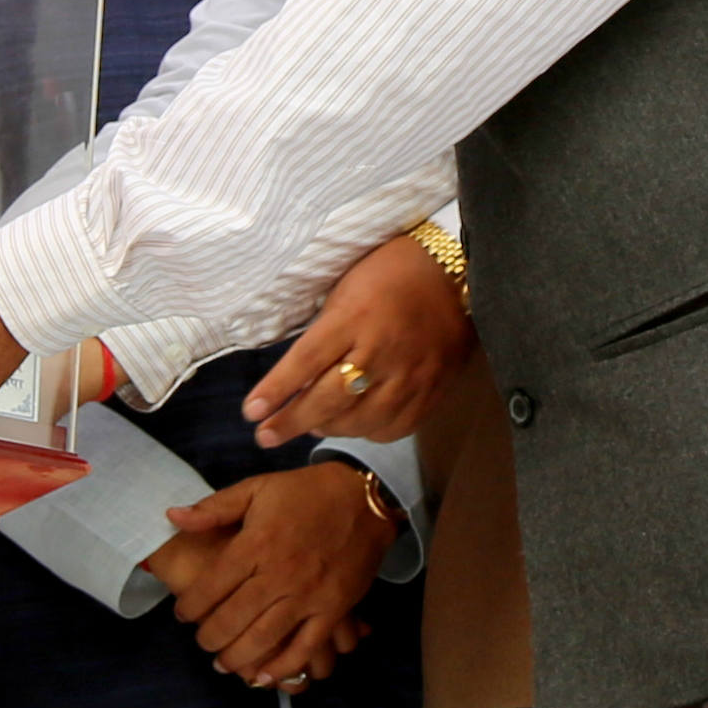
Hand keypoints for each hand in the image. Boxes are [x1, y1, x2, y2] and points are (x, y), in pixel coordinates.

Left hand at [147, 463, 392, 687]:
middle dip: (210, 637)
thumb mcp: (256, 488)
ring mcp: (307, 595)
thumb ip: (213, 508)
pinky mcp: (333, 610)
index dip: (190, 606)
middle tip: (203, 642)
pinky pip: (305, 647)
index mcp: (255, 544)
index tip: (182, 614)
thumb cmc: (306, 492)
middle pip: (232, 618)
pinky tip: (264, 678)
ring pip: (264, 638)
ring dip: (238, 657)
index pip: (211, 586)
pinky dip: (283, 668)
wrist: (365, 497)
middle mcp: (278, 574)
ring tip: (223, 664)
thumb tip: (172, 516)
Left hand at [247, 232, 471, 446]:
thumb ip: (324, 334)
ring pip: (361, 421)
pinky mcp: (433, 389)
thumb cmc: (389, 273)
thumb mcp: (345, 290)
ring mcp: (411, 374)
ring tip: (309, 426)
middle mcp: (381, 349)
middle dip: (292, 422)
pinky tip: (354, 425)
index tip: (251, 412)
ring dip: (328, 429)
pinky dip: (368, 432)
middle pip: (329, 399)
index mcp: (354, 316)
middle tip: (265, 436)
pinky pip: (395, 427)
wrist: (457, 271)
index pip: (306, 361)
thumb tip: (297, 380)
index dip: (277, 390)